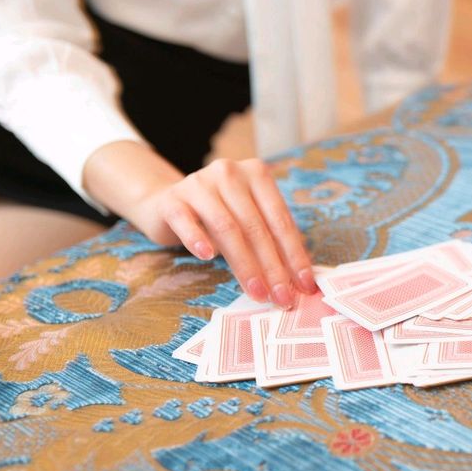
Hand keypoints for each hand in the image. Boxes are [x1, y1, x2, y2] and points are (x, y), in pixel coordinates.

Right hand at [125, 157, 315, 307]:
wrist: (167, 204)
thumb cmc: (218, 217)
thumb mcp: (248, 221)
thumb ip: (271, 240)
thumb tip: (300, 278)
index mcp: (256, 174)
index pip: (280, 218)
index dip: (294, 254)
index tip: (304, 285)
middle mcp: (229, 173)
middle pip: (256, 226)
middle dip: (272, 267)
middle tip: (282, 297)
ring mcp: (198, 184)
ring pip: (226, 227)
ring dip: (244, 265)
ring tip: (257, 292)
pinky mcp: (172, 200)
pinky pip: (186, 221)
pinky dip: (198, 238)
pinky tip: (208, 257)